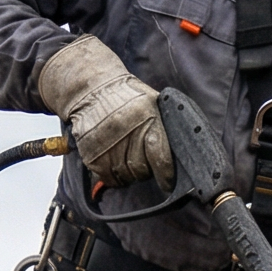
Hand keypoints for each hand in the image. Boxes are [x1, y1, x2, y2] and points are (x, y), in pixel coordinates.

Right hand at [35, 36, 174, 187]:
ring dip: (129, 172)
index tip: (167, 181)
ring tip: (126, 155)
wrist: (91, 88)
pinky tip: (115, 161)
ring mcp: (106, 145)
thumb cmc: (126, 96)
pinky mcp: (91, 155)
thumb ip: (163, 125)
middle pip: (142, 170)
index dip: (166, 174)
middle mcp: (125, 132)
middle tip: (142, 158)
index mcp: (145, 118)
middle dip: (146, 169)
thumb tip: (180, 152)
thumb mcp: (151, 102)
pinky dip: (115, 175)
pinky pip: (109, 178)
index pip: (159, 156)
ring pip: (126, 176)